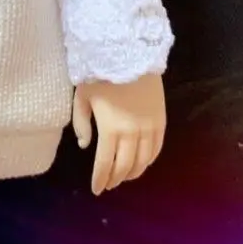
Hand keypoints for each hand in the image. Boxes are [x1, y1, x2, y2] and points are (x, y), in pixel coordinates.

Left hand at [72, 74, 165, 194]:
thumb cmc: (100, 73)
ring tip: (124, 177)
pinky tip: (143, 163)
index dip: (100, 179)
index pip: (105, 164)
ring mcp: (149, 128)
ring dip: (134, 173)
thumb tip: (84, 145)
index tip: (96, 190)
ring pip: (143, 161)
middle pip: (125, 166)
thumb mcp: (82, 96)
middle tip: (109, 184)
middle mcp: (132, 133)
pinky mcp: (161, 120)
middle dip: (115, 179)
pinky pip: (157, 148)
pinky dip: (150, 160)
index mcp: (110, 129)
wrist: (130, 53)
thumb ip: (81, 123)